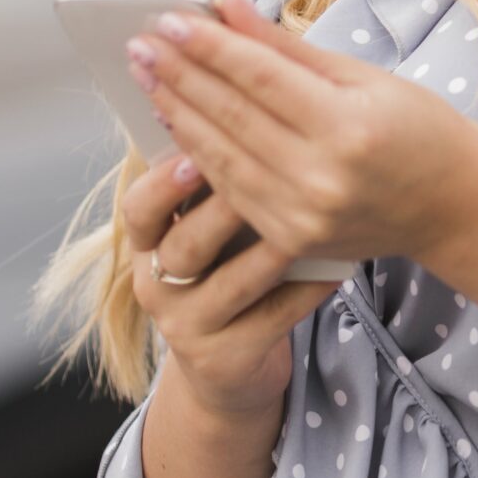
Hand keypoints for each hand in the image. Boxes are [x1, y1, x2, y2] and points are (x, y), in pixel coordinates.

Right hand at [119, 151, 338, 421]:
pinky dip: (307, 289)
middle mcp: (157, 287)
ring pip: (230, 285)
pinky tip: (338, 265)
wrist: (226, 368)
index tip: (197, 152)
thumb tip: (242, 109)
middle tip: (262, 172)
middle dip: (220, 210)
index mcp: (148, 245)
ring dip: (270, 250)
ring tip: (307, 216)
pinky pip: (272, 318)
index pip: (139, 209)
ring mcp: (189, 328)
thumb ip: (214, 185)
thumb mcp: (207, 233)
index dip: (163, 182)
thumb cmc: (224, 274)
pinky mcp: (226, 359)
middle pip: (181, 246)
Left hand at [125, 0, 477, 270]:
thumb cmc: (418, 129)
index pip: (260, 77)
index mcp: (349, 127)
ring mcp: (302, 215)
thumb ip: (287, 47)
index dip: (210, 46)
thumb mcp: (363, 76)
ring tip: (147, 76)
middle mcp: (322, 176)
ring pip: (219, 156)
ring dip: (176, 112)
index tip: (169, 20)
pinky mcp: (289, 239)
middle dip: (179, 75)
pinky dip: (197, 154)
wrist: (452, 205)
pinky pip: (230, 190)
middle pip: (231, 116)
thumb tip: (228, 4)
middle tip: (140, 44)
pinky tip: (176, 122)